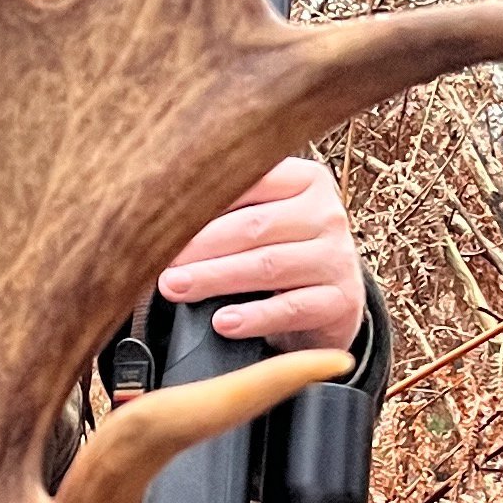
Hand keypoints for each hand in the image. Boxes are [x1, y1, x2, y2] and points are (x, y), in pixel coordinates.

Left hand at [156, 154, 363, 353]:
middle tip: (160, 261)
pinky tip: (223, 322)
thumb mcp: (262, 222)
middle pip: (254, 226)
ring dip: (216, 278)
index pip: (250, 181)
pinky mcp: (342, 300)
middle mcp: (327, 214)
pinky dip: (254, 317)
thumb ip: (227, 212)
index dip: (203, 201)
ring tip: (177, 288)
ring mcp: (338, 258)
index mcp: (305, 180)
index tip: (161, 218)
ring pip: (269, 266)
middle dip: (200, 245)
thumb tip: (161, 222)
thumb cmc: (282, 254)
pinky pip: (291, 308)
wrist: (330, 303)